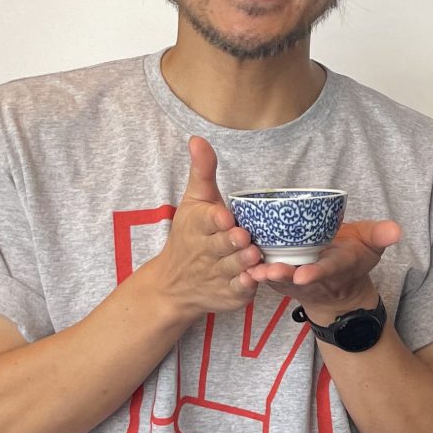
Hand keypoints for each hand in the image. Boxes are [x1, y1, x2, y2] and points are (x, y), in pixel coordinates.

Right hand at [143, 137, 261, 320]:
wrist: (175, 284)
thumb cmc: (191, 234)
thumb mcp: (195, 201)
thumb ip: (203, 171)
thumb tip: (198, 138)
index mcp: (197, 226)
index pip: (205, 221)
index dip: (215, 220)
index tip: (224, 216)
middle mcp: (204, 252)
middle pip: (220, 246)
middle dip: (231, 242)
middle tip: (243, 237)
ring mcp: (215, 275)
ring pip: (232, 269)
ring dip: (243, 263)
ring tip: (253, 255)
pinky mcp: (229, 294)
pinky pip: (239, 291)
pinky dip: (246, 287)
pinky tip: (256, 280)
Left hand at [249, 219, 400, 326]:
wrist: (337, 283)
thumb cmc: (351, 256)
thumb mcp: (371, 245)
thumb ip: (381, 235)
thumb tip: (397, 230)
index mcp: (336, 266)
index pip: (328, 269)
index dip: (316, 272)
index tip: (304, 275)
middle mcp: (313, 276)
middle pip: (297, 277)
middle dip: (283, 276)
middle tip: (269, 273)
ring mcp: (294, 279)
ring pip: (278, 279)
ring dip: (265, 276)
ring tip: (252, 272)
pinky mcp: (280, 277)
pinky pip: (266, 275)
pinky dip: (253, 273)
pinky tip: (239, 267)